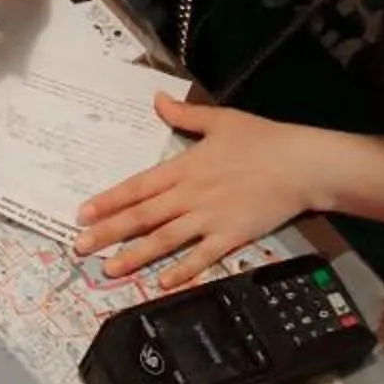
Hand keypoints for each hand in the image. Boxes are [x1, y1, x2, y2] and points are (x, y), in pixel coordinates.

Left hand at [76, 96, 320, 288]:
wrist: (302, 164)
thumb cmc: (264, 140)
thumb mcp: (221, 120)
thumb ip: (184, 115)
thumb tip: (157, 99)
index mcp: (186, 167)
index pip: (138, 186)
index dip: (109, 200)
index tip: (84, 213)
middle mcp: (191, 195)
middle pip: (142, 216)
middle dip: (109, 233)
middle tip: (80, 247)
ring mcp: (210, 218)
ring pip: (164, 240)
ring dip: (134, 256)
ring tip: (109, 269)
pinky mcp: (231, 236)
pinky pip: (201, 257)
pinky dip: (181, 271)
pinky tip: (162, 284)